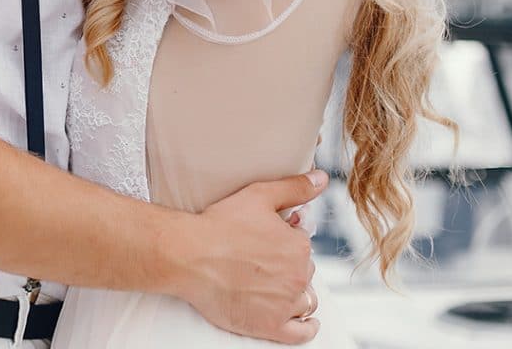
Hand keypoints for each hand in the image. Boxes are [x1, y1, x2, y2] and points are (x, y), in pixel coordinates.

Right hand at [164, 170, 326, 343]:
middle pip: (304, 270)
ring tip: (275, 285)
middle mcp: (298, 276)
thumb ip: (295, 188)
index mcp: (298, 246)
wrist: (190, 256)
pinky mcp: (270, 326)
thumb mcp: (259, 195)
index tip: (267, 237)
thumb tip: (321, 179)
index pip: (302, 242)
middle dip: (290, 264)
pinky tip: (306, 322)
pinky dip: (306, 327)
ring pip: (305, 299)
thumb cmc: (220, 224)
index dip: (285, 237)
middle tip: (262, 258)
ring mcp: (285, 304)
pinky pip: (300, 332)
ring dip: (296, 292)